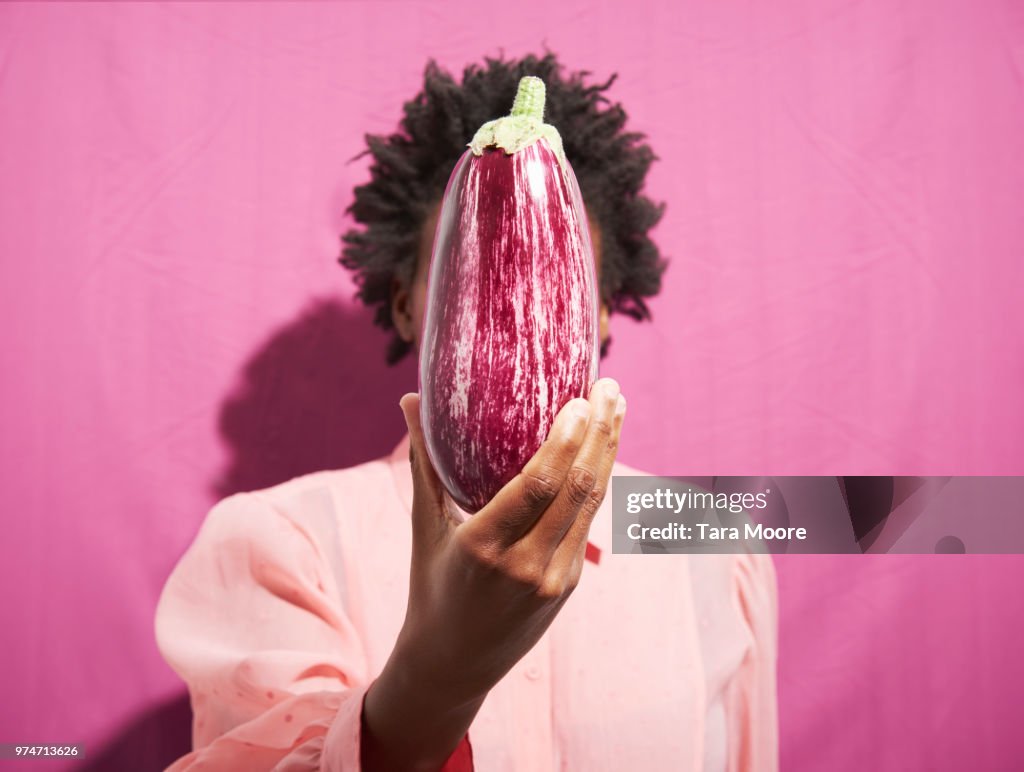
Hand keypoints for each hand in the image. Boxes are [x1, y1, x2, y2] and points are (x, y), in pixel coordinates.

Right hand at [360, 378, 625, 770]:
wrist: (454, 664)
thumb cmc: (431, 587)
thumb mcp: (424, 527)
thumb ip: (424, 462)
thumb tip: (407, 400)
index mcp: (482, 547)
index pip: (538, 485)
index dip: (566, 440)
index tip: (580, 399)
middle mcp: (525, 564)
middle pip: (577, 488)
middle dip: (599, 433)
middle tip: (609, 387)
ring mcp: (553, 577)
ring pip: (591, 504)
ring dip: (608, 451)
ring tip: (616, 408)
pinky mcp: (569, 583)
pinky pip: (586, 522)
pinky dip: (597, 480)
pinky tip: (601, 449)